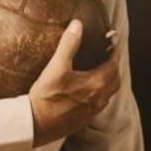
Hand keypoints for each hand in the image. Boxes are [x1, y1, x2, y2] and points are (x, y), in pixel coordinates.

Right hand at [28, 20, 119, 146]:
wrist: (35, 125)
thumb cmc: (45, 97)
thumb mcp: (56, 67)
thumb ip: (69, 45)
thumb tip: (77, 25)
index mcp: (96, 83)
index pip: (114, 63)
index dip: (114, 51)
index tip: (113, 41)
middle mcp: (100, 98)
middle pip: (115, 78)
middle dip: (113, 65)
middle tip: (107, 55)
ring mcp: (94, 110)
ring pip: (109, 92)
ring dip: (108, 79)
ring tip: (99, 70)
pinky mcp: (85, 119)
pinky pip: (100, 103)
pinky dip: (100, 92)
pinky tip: (88, 89)